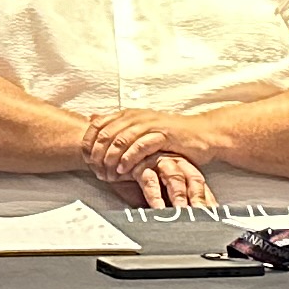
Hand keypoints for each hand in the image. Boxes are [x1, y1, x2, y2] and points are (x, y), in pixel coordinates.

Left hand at [81, 105, 207, 178]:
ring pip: (121, 139)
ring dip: (111, 159)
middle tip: (96, 172)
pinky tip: (124, 171)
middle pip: (106, 134)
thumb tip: (92, 119)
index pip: (97, 125)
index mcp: (128, 114)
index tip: (86, 160)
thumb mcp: (141, 128)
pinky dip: (129, 159)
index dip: (88, 143)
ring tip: (107, 174)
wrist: (202, 134)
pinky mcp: (163, 135)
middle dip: (97, 155)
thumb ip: (117, 126)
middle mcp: (137, 116)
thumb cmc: (170, 136)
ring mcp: (150, 124)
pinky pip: (140, 146)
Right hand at [123, 151, 213, 210]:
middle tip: (203, 214)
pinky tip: (157, 207)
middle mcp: (174, 163)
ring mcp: (158, 162)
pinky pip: (150, 181)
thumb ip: (172, 202)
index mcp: (183, 168)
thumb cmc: (140, 175)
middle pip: (192, 179)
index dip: (208, 199)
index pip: (200, 185)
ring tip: (182, 211)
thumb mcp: (160, 191)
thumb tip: (186, 222)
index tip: (214, 215)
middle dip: (199, 197)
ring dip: (179, 195)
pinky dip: (154, 195)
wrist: (115, 159)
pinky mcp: (141, 165)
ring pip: (174, 177)